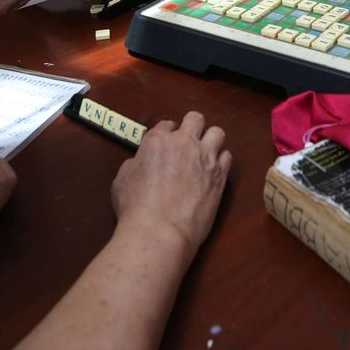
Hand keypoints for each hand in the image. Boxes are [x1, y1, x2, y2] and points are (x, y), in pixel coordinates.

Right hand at [111, 111, 231, 259]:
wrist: (159, 230)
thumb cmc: (135, 207)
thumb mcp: (122, 180)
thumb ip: (135, 164)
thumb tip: (141, 164)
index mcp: (157, 140)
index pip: (167, 124)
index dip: (167, 135)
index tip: (166, 147)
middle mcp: (184, 143)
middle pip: (196, 119)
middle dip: (193, 128)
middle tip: (189, 144)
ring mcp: (205, 157)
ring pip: (217, 133)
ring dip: (211, 141)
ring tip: (205, 155)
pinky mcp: (220, 175)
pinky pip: (227, 157)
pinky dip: (221, 162)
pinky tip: (214, 172)